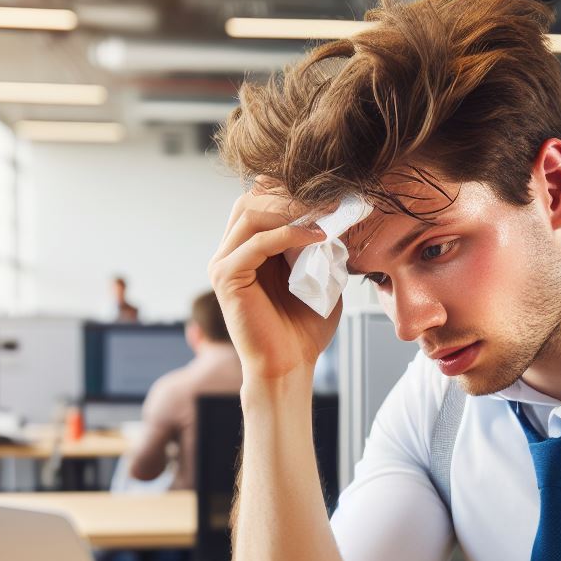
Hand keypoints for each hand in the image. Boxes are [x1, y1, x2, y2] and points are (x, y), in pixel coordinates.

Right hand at [208, 180, 336, 380]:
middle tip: (330, 198)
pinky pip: (256, 242)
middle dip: (292, 195)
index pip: (263, 201)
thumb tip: (336, 216)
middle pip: (253, 199)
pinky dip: (288, 234)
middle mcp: (231, 251)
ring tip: (326, 214)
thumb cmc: (303, 330)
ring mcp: (224, 262)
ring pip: (252, 213)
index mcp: (249, 249)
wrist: (289, 367)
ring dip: (292, 209)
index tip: (333, 195)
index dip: (294, 193)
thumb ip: (319, 247)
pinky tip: (317, 237)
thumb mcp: (318, 278)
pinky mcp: (226, 276)